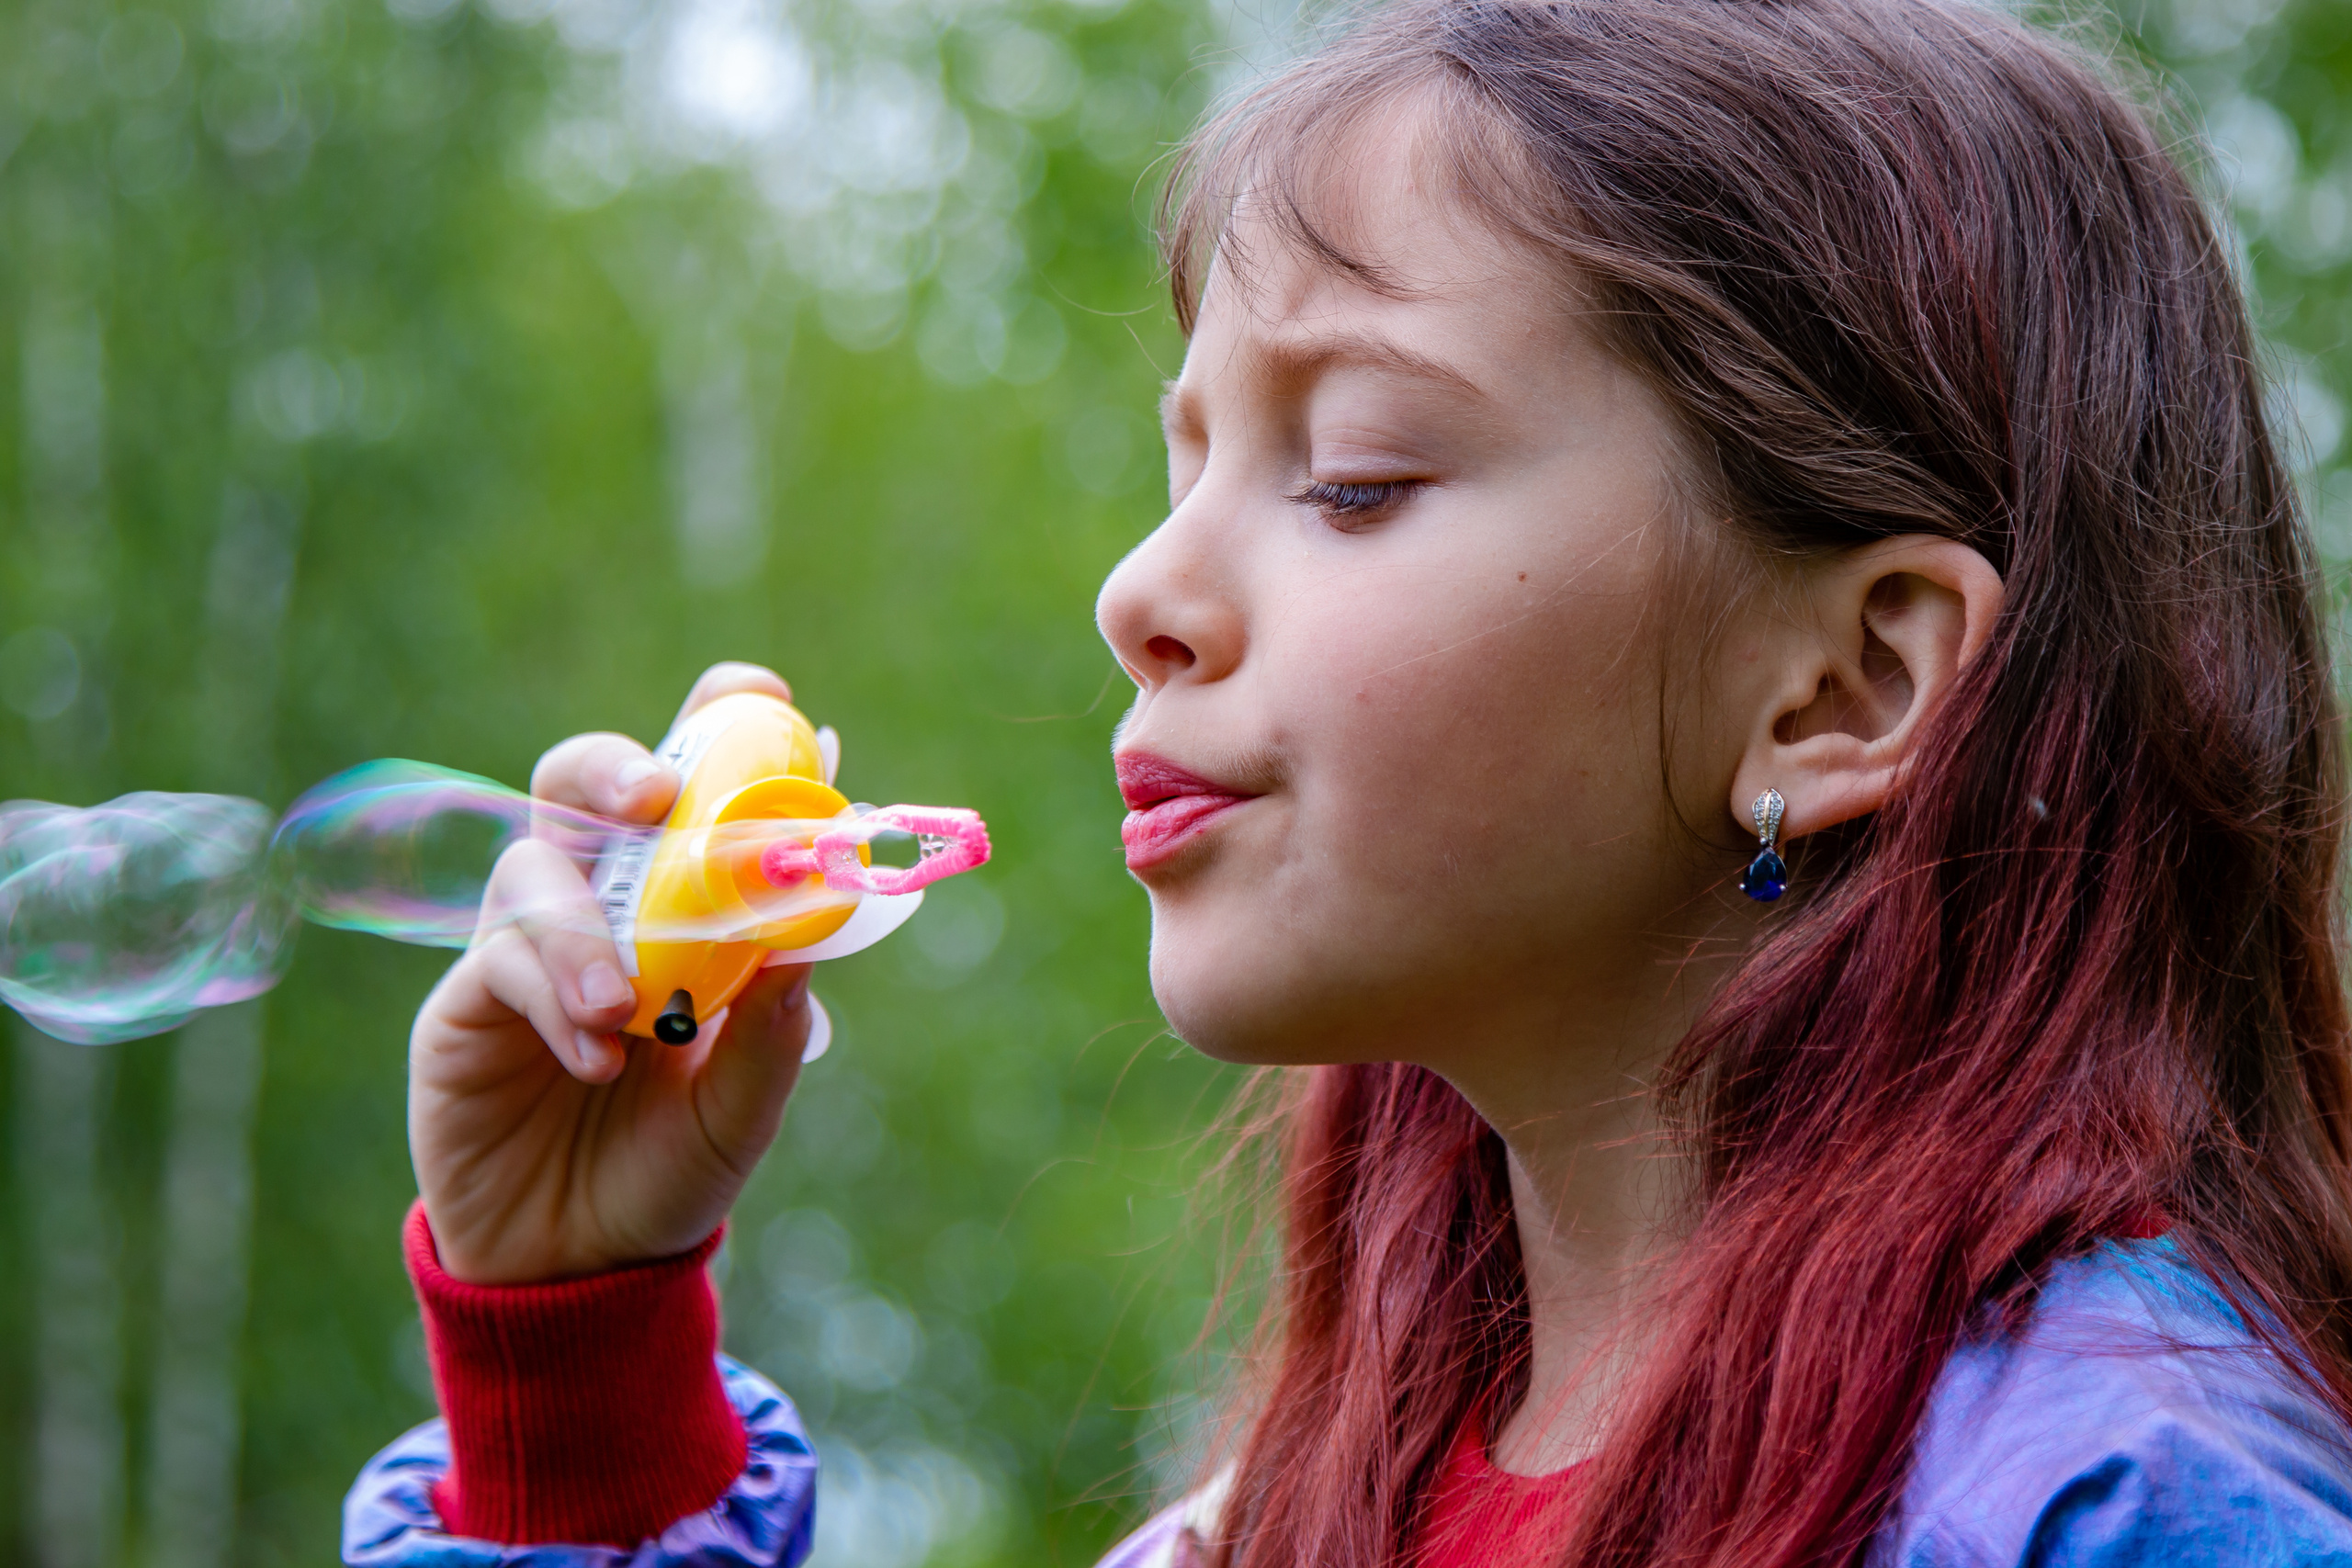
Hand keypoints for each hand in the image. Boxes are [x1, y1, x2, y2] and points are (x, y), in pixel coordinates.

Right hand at [409, 663, 814, 1283]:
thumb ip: (771, 1023)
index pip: (690, 785)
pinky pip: (499, 965)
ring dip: (584, 926)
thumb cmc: (672, 1164)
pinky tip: (595, 1058)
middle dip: (617, 768)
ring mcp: (524, 948)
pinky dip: (555, 998)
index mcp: (677, 902)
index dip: (718, 725)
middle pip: (582, 785)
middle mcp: (597, 903)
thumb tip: (805, 929)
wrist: (584, 1265)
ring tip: (625, 1008)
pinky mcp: (466, 1006)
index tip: (760, 697)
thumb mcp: (744, 1103)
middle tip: (657, 794)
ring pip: (532, 867)